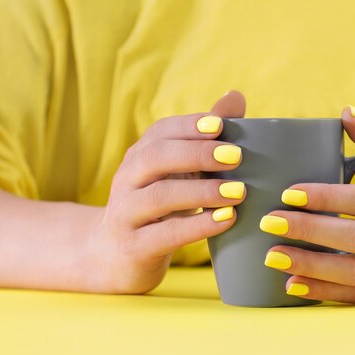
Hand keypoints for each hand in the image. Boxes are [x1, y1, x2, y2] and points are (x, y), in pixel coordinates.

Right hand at [88, 91, 247, 292]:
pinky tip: (226, 220)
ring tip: (238, 192)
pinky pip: (166, 234)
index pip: (161, 132)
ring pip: (160, 196)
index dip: (189, 126)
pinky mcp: (135, 247)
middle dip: (197, 153)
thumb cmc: (159, 207)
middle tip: (236, 156)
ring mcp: (127, 214)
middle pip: (156, 157)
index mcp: (140, 156)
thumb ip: (205, 138)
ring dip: (202, 192)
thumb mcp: (180, 172)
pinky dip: (198, 226)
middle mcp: (127, 179)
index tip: (221, 126)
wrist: (116, 258)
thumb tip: (236, 96)